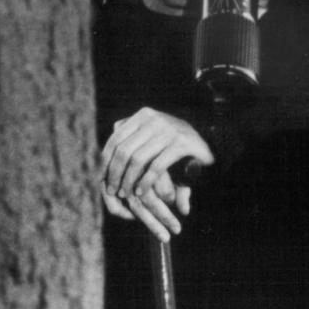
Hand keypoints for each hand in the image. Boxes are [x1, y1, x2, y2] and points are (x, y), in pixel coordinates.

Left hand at [100, 108, 214, 242]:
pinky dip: (146, 181)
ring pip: (137, 159)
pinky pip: (156, 166)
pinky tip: (141, 191)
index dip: (105, 159)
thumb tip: (110, 135)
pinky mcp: (181, 144)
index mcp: (143, 115)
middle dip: (114, 173)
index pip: (116, 138)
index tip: (99, 177)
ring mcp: (169, 130)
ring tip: (125, 193)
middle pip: (124, 150)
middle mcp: (154, 119)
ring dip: (128, 180)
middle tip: (111, 190)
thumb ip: (134, 133)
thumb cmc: (173, 141)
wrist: (208, 143)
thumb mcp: (153, 133)